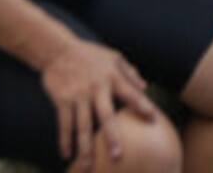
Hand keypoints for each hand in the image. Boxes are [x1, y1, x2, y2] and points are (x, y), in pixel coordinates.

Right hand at [40, 37, 154, 168]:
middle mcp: (96, 87)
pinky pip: (64, 124)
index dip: (143, 106)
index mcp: (112, 76)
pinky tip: (67, 155)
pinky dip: (65, 140)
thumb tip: (145, 87)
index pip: (131, 93)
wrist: (59, 50)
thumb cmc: (90, 55)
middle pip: (105, 116)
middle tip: (117, 158)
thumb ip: (129, 72)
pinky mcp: (62, 100)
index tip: (153, 121)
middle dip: (111, 137)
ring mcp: (78, 95)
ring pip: (82, 126)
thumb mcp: (113, 57)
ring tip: (87, 167)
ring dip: (85, 148)